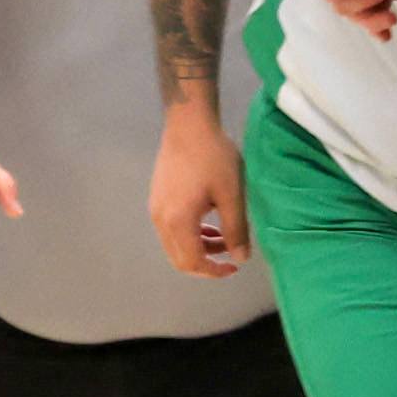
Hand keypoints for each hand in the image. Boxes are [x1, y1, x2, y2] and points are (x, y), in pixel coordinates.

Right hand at [149, 108, 251, 277]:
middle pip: (179, 258)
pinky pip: (170, 229)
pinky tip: (207, 220)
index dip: (214, 271)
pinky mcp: (156, 199)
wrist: (188, 125)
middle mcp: (161, 220)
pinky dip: (189, 234)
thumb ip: (236, 230)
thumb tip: (240, 258)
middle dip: (205, 263)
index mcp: (178, 221)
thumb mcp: (232, 195)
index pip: (192, 262)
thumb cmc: (213, 158)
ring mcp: (155, 209)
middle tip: (229, 256)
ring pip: (174, 244)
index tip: (234, 266)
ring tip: (223, 235)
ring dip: (198, 248)